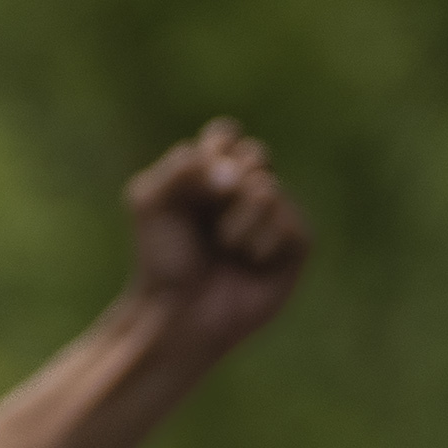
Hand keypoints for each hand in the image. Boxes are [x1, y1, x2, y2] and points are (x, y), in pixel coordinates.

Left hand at [120, 122, 306, 368]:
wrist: (180, 311)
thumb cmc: (163, 259)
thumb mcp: (151, 202)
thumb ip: (181, 167)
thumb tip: (236, 172)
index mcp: (209, 177)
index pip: (226, 136)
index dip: (218, 146)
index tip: (201, 170)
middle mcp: (244, 193)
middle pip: (255, 155)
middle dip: (229, 180)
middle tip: (212, 206)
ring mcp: (273, 217)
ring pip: (268, 190)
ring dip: (238, 219)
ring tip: (225, 246)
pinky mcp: (296, 243)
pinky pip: (290, 222)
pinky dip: (261, 241)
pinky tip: (250, 261)